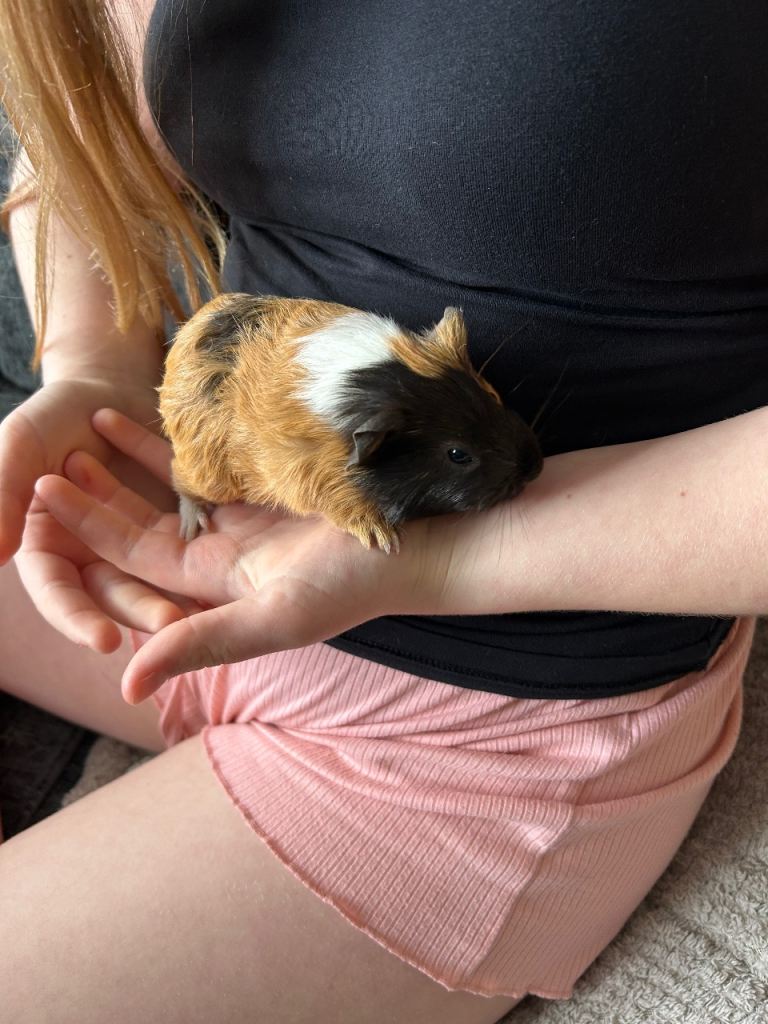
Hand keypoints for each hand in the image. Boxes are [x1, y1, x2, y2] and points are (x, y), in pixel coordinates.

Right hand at [0, 377, 182, 650]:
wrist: (109, 384)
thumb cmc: (52, 416)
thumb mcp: (21, 447)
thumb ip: (3, 493)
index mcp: (49, 550)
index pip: (58, 595)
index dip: (77, 619)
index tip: (104, 640)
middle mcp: (95, 557)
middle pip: (115, 595)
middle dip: (142, 612)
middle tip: (172, 626)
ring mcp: (141, 545)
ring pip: (159, 579)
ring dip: (180, 594)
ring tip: (206, 611)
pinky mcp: (178, 528)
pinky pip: (193, 546)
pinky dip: (208, 555)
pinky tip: (235, 572)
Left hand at [35, 410, 441, 702]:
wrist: (419, 544)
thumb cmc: (352, 586)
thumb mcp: (271, 621)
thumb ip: (199, 645)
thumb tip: (125, 688)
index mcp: (212, 584)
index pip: (131, 555)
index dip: (88, 526)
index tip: (45, 490)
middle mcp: (222, 551)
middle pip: (146, 518)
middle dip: (100, 488)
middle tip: (53, 450)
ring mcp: (248, 514)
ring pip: (176, 483)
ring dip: (135, 454)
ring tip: (93, 416)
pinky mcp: (273, 483)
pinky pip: (218, 457)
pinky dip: (188, 434)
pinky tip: (162, 407)